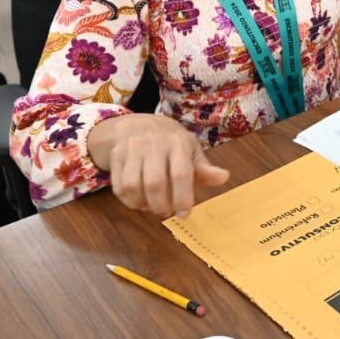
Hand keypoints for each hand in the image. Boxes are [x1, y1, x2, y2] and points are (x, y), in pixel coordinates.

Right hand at [90, 113, 229, 217]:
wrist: (137, 124)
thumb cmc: (170, 141)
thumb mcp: (190, 149)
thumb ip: (204, 168)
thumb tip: (224, 178)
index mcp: (178, 142)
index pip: (181, 173)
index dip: (183, 197)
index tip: (185, 214)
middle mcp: (154, 143)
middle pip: (155, 183)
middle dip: (161, 205)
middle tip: (167, 212)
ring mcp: (132, 149)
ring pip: (132, 186)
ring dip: (143, 204)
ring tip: (152, 206)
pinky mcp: (116, 156)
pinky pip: (118, 186)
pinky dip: (128, 200)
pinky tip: (139, 201)